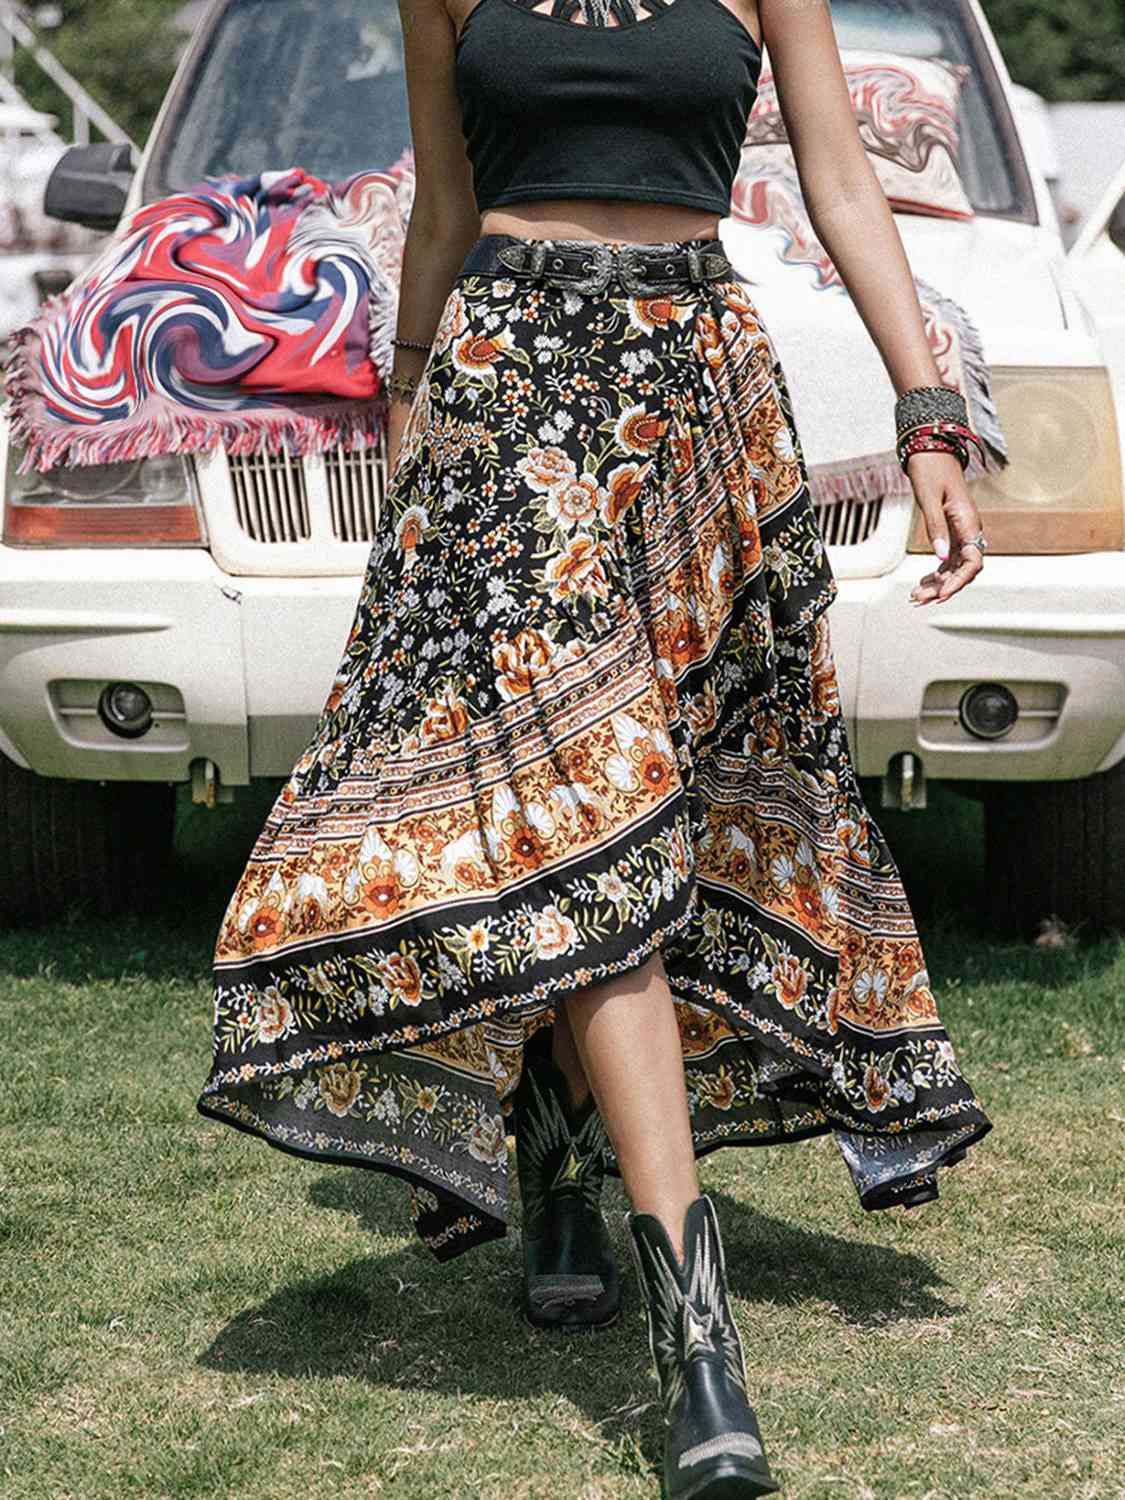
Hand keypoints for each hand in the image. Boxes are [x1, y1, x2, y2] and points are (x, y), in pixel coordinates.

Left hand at [907, 449, 985, 605]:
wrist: (931, 450)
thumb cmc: (930, 470)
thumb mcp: (929, 498)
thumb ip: (935, 527)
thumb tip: (939, 557)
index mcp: (969, 521)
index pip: (973, 561)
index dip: (959, 581)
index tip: (942, 594)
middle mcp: (969, 529)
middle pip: (963, 569)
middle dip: (943, 587)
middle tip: (918, 599)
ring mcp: (962, 531)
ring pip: (955, 567)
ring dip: (938, 583)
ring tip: (916, 596)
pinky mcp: (952, 531)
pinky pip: (949, 559)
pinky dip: (937, 572)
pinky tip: (922, 582)